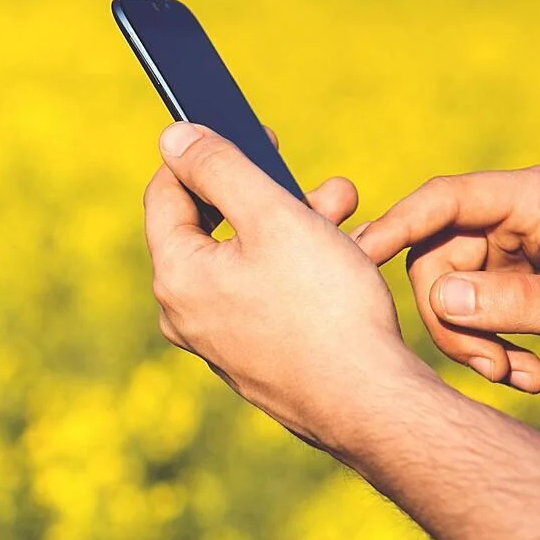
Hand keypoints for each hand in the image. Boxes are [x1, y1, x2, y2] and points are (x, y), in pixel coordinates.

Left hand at [143, 122, 429, 451]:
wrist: (373, 406)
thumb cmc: (324, 308)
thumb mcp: (273, 216)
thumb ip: (219, 168)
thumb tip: (172, 137)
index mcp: (175, 275)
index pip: (166, 193)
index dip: (205, 154)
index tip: (252, 133)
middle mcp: (184, 311)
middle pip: (212, 226)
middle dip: (267, 191)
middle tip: (318, 180)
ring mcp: (218, 339)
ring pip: (246, 259)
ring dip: (293, 224)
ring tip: (346, 207)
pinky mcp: (252, 358)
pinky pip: (264, 294)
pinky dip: (297, 266)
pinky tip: (346, 254)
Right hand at [354, 166, 539, 393]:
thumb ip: (515, 303)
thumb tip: (440, 300)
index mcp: (536, 199)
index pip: (446, 200)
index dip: (397, 226)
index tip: (359, 257)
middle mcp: (516, 218)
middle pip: (436, 256)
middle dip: (452, 317)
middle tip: (487, 367)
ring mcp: (513, 252)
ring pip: (448, 292)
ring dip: (473, 343)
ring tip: (517, 379)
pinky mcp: (513, 286)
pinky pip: (472, 313)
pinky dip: (490, 349)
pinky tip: (528, 377)